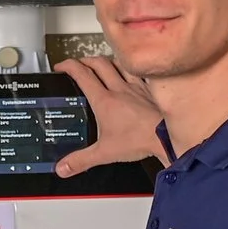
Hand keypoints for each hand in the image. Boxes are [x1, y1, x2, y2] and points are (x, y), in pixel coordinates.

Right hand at [54, 55, 169, 177]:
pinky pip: (139, 73)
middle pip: (99, 64)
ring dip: (108, 61)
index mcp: (104, 101)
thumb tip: (63, 168)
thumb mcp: (105, 153)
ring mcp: (136, 87)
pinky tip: (132, 72)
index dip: (68, 66)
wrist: (166, 137)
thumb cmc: (140, 141)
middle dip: (85, 60)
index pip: (82, 75)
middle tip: (79, 64)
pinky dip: (132, 69)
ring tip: (102, 64)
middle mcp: (119, 89)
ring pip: (119, 63)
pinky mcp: (150, 90)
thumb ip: (81, 160)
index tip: (61, 66)